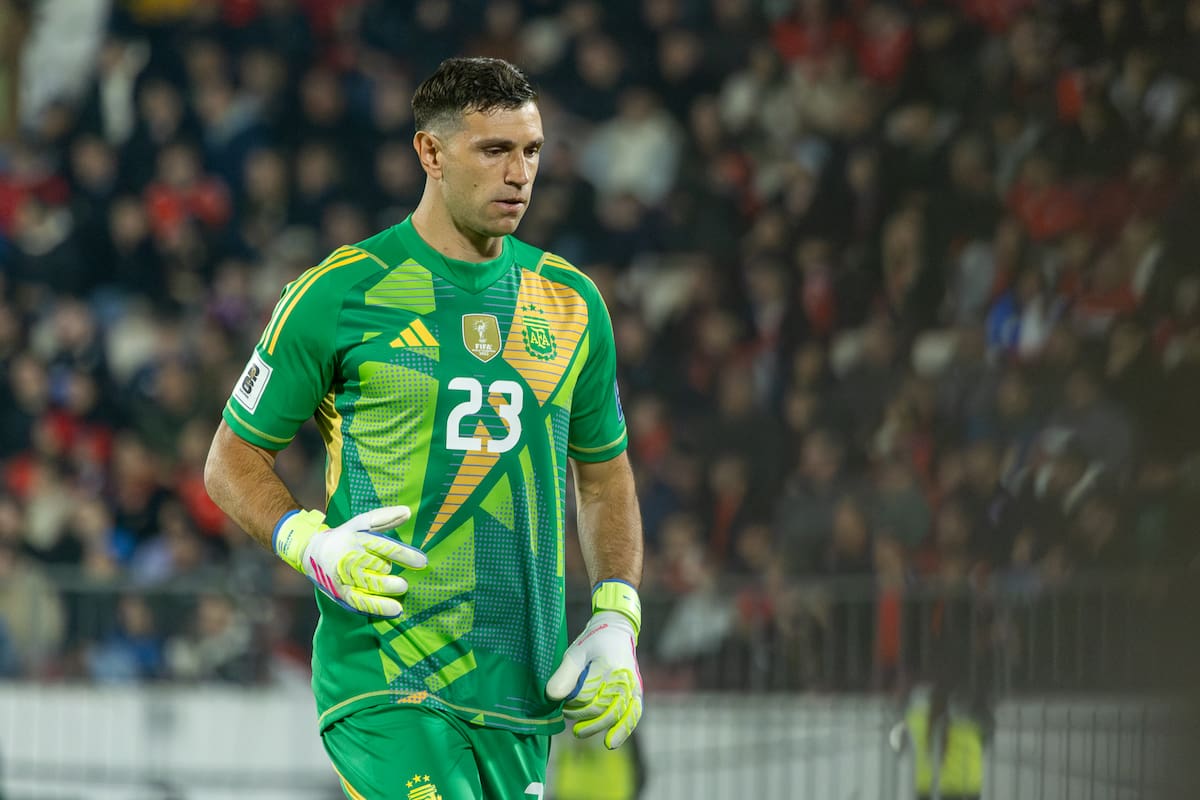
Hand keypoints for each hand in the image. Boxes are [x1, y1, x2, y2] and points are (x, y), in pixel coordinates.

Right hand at [272, 506, 426, 617]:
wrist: (310, 552)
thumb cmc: (344, 536)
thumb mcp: (361, 523)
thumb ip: (385, 518)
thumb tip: (408, 511)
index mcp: (357, 537)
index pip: (384, 546)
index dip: (405, 555)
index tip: (423, 562)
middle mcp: (350, 556)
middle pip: (377, 566)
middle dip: (392, 572)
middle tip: (405, 580)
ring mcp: (344, 575)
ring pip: (370, 584)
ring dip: (387, 588)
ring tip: (402, 588)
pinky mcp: (341, 592)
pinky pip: (361, 602)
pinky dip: (379, 607)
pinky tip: (395, 610)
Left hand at [546, 611, 642, 748]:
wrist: (617, 632)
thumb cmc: (592, 642)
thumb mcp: (575, 653)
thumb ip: (564, 675)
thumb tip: (551, 697)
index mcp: (607, 665)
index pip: (587, 694)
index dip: (572, 702)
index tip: (562, 700)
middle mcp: (624, 677)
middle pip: (603, 707)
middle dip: (582, 715)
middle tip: (566, 714)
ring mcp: (633, 685)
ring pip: (619, 714)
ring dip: (598, 726)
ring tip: (578, 732)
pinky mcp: (637, 692)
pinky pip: (633, 714)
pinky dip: (623, 729)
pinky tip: (611, 742)